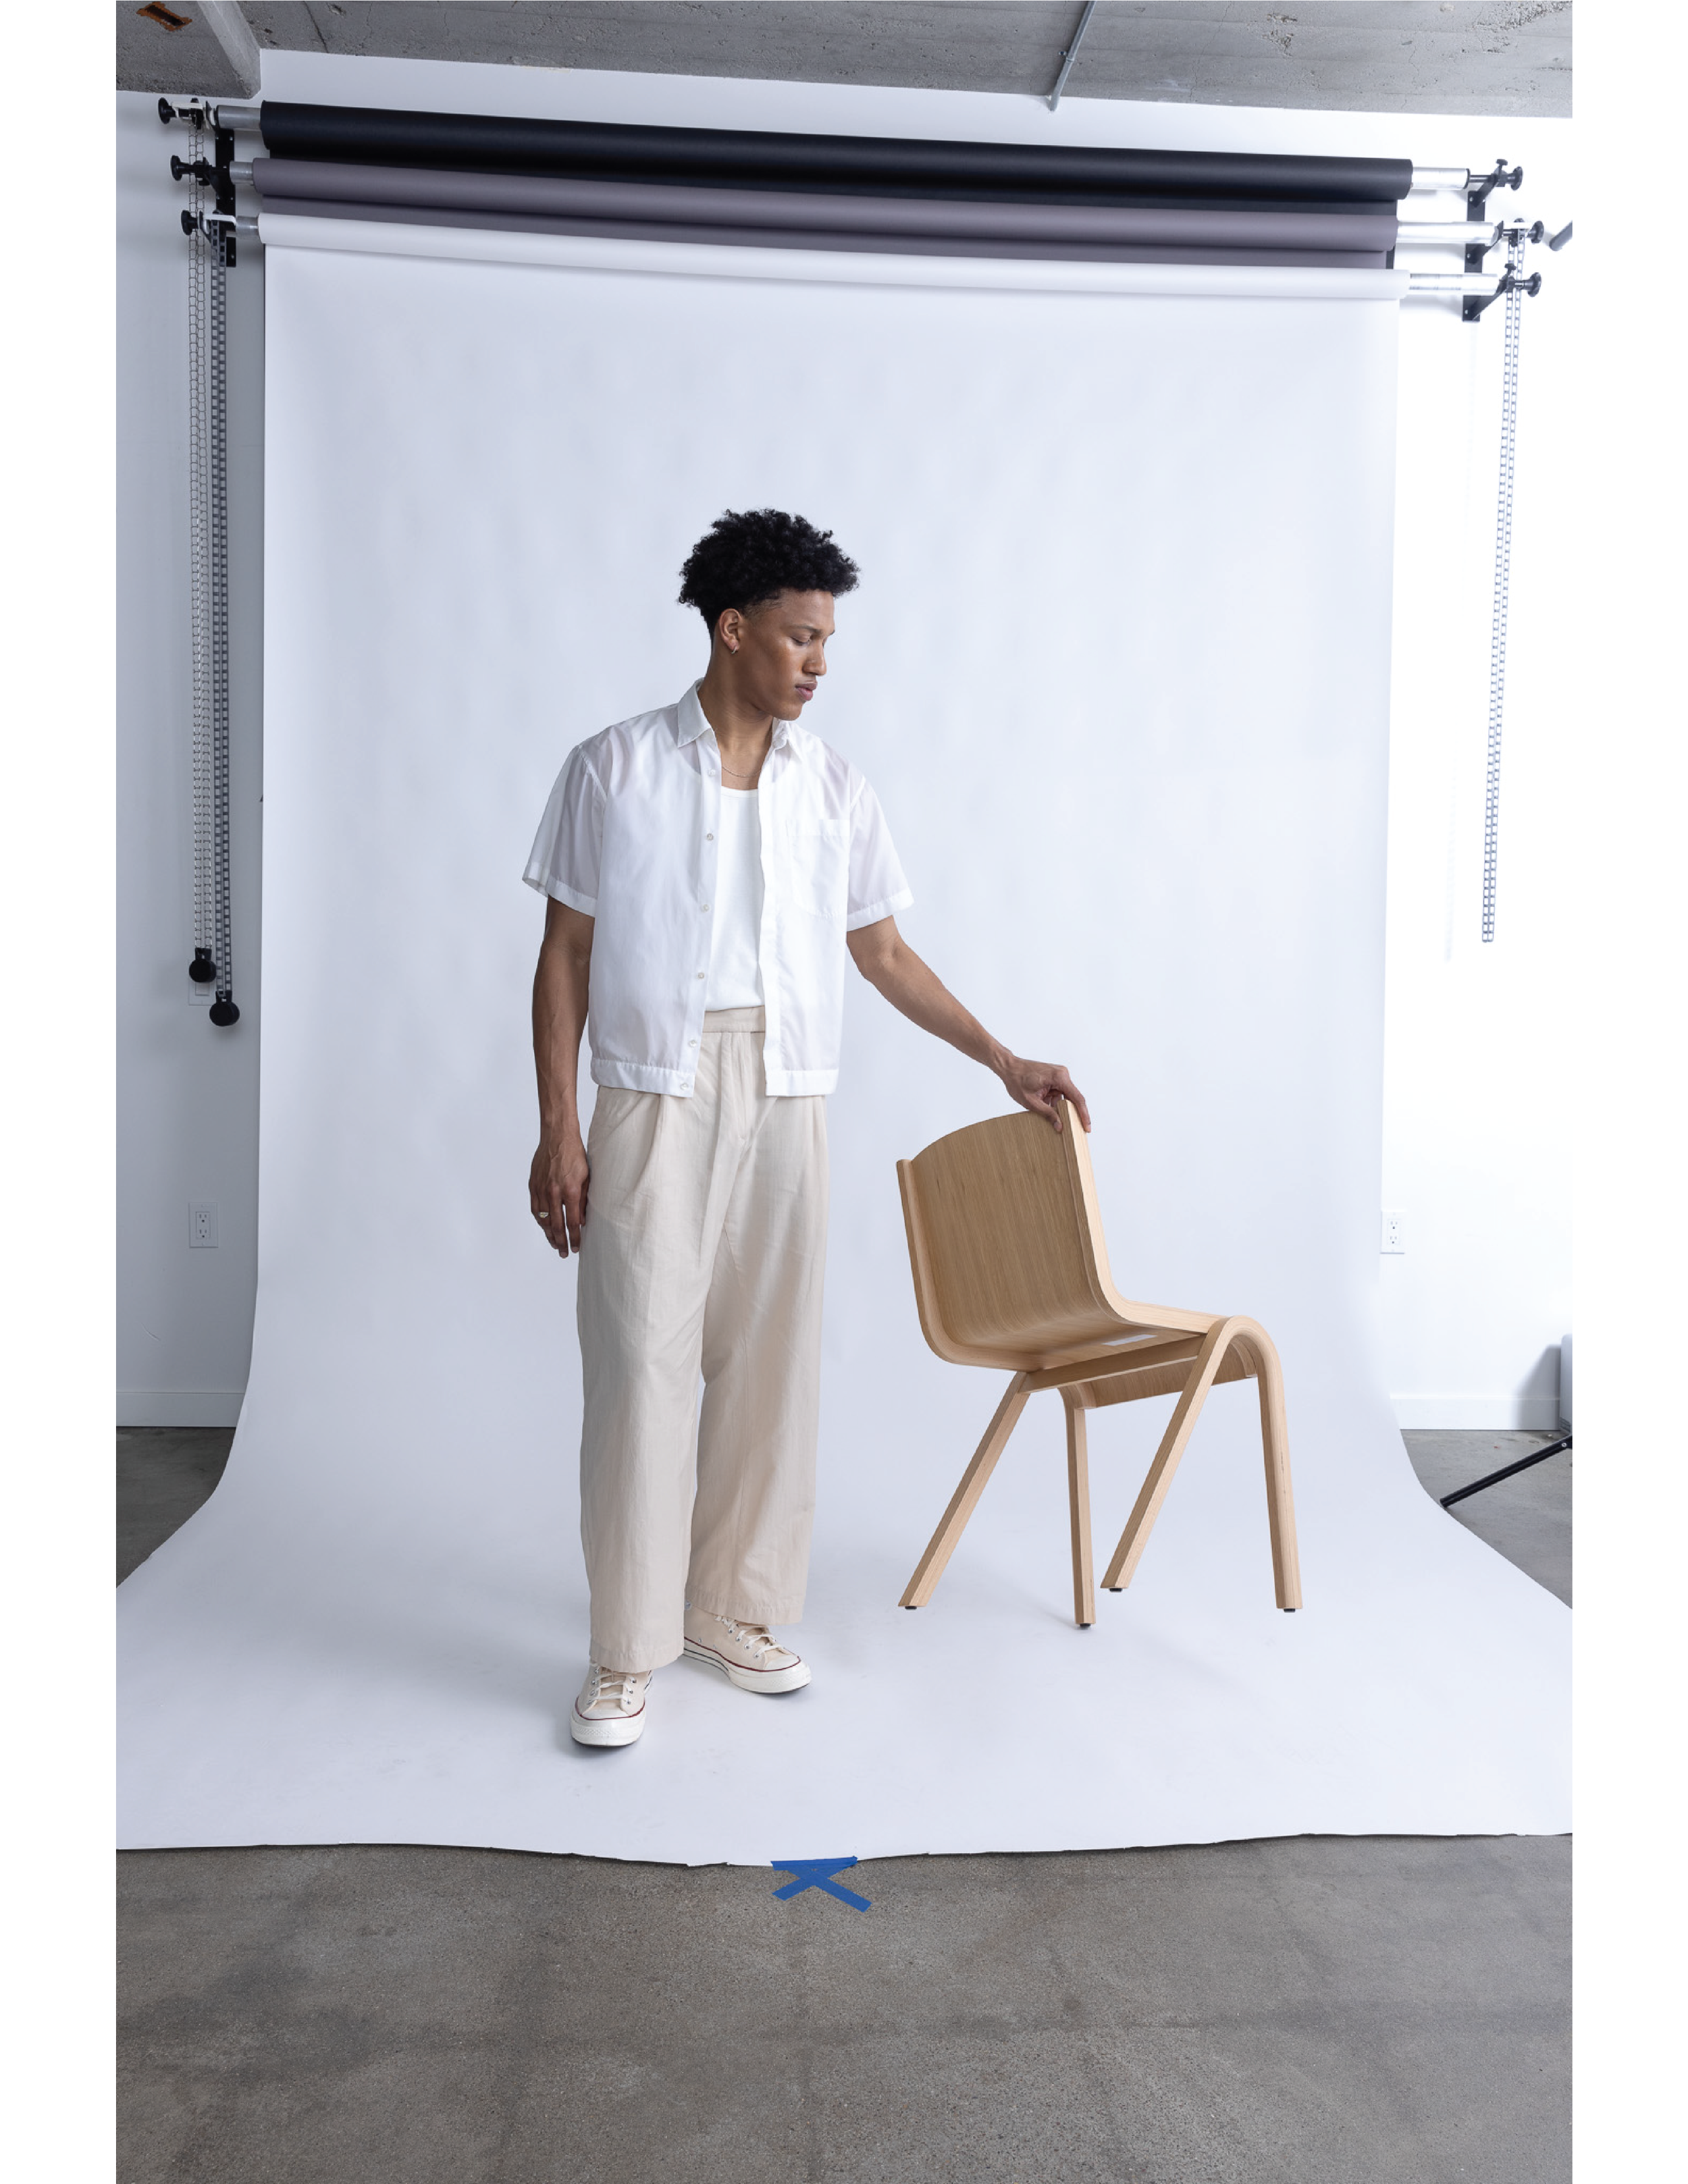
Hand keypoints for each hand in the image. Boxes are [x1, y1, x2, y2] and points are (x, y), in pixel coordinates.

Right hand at [529, 1127, 589, 1254]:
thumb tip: (582, 1221)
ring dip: (548, 1234)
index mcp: (570, 1191)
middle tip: (564, 1253)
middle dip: (561, 1241)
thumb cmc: (575, 1155)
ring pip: (543, 1219)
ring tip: (554, 1244)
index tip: (576, 1248)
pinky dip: (539, 1220)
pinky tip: (544, 1227)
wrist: (557, 1137)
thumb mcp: (587, 1177)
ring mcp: (541, 1189)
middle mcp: (554, 1192)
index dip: (574, 1237)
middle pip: (556, 1225)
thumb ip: (584, 1200)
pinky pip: (535, 1208)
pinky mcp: (533, 1185)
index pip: (572, 1222)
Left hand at [999, 1057, 1090, 1133]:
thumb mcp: (1031, 1102)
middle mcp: (1063, 1074)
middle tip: (1075, 1129)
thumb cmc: (1017, 1081)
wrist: (1008, 1067)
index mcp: (1059, 1077)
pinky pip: (1059, 1093)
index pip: (1077, 1098)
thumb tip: (1060, 1126)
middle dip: (1072, 1113)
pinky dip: (1054, 1102)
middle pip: (1073, 1098)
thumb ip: (1047, 1114)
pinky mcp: (1054, 1078)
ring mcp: (1059, 1075)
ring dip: (1060, 1108)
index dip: (1083, 1114)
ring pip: (1065, 1097)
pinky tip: (1047, 1108)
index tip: (1087, 1127)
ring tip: (1055, 1118)